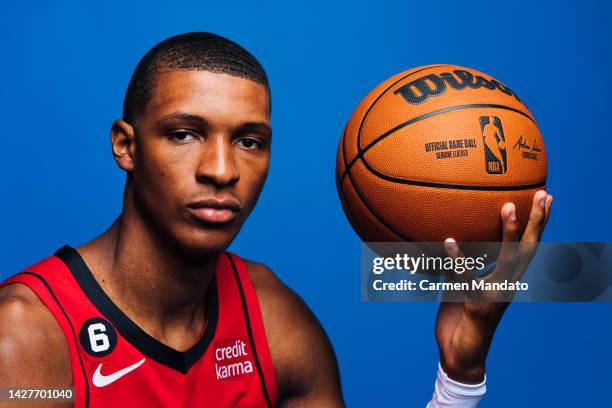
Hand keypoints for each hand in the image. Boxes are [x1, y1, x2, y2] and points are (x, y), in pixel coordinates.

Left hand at [434, 190, 552, 383]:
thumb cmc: (460, 320)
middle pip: (528, 249)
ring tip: (508, 207)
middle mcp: (507, 285)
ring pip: (507, 260)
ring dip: (509, 233)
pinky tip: (449, 241)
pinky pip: (467, 279)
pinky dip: (457, 260)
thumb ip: (460, 264)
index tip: (545, 197)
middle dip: (537, 221)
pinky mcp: (476, 306)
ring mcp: (495, 296)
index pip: (528, 247)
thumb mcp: (461, 286)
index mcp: (507, 280)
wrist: (460, 356)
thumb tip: (447, 237)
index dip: (538, 223)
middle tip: (542, 193)